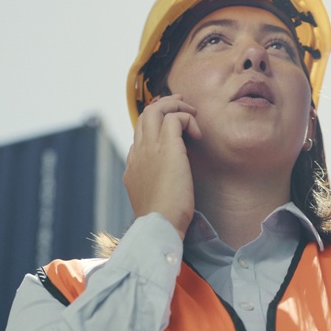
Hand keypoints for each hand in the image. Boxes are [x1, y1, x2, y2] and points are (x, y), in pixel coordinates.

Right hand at [124, 95, 201, 236]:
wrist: (159, 225)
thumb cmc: (161, 219)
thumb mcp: (152, 199)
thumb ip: (153, 185)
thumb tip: (163, 182)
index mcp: (133, 164)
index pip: (140, 134)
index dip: (155, 125)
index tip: (171, 125)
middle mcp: (138, 152)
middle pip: (145, 116)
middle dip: (164, 105)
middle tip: (182, 106)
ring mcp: (150, 148)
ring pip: (155, 110)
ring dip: (175, 105)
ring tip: (192, 112)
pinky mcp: (168, 148)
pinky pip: (175, 118)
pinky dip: (187, 119)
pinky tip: (197, 134)